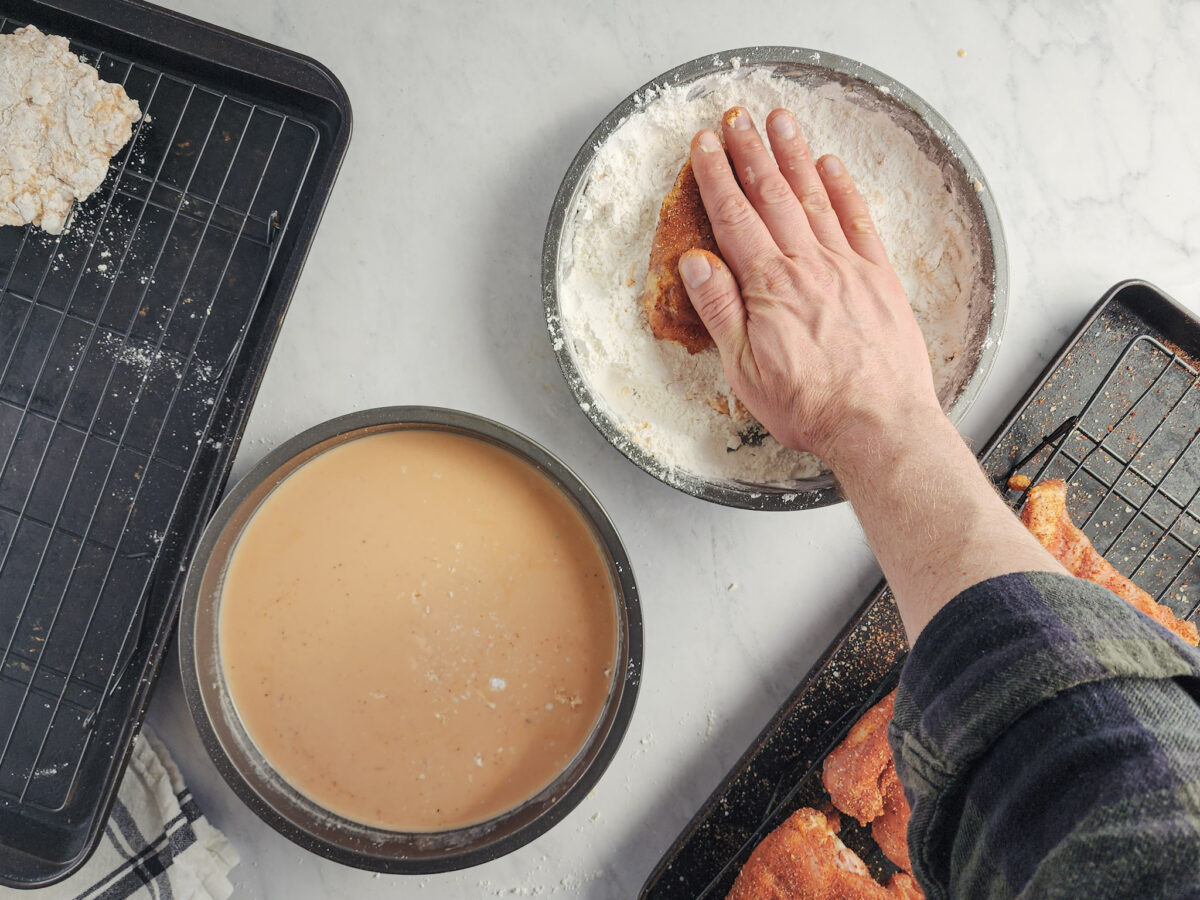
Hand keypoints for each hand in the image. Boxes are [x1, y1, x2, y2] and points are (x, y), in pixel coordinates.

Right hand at [678, 107, 940, 470]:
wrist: (877, 423)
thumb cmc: (810, 405)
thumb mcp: (744, 369)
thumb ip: (720, 309)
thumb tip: (696, 261)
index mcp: (768, 287)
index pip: (734, 217)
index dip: (717, 176)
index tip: (705, 145)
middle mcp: (807, 265)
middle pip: (771, 195)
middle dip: (750, 152)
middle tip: (736, 117)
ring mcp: (847, 266)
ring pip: (813, 197)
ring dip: (793, 156)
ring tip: (779, 122)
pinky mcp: (879, 276)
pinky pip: (858, 220)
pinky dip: (842, 188)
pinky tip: (829, 165)